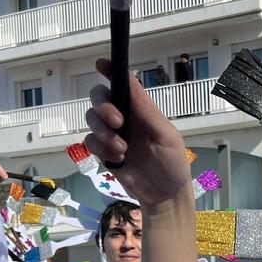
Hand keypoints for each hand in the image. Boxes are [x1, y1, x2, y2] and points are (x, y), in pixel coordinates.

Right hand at [83, 58, 193, 210]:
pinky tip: (118, 159)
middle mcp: (124, 117)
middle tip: (117, 122)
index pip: (122, 84)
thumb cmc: (172, 163)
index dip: (110, 71)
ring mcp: (112, 135)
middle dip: (103, 107)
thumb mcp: (165, 135)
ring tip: (122, 149)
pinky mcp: (104, 152)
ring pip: (91, 119)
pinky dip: (100, 149)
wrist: (164, 196)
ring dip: (103, 133)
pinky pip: (90, 141)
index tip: (100, 65)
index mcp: (141, 109)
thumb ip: (146, 110)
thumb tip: (130, 80)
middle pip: (99, 98)